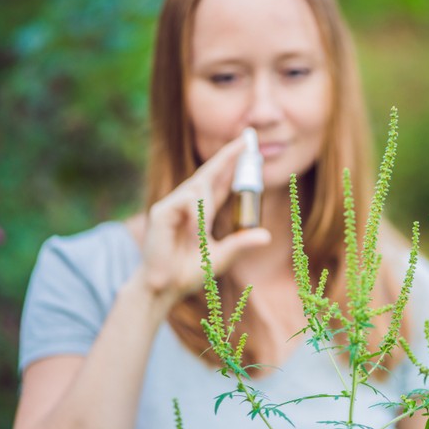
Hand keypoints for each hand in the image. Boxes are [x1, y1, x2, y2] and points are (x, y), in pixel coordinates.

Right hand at [139, 137, 270, 302]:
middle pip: (210, 172)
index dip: (233, 163)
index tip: (248, 146)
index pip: (220, 181)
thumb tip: (267, 236)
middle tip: (248, 139)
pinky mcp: (161, 212)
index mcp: (203, 211)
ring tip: (202, 233)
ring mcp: (172, 206)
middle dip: (228, 155)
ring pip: (199, 188)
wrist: (165, 288)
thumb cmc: (189, 272)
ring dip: (208, 207)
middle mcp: (188, 204)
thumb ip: (240, 244)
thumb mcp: (221, 257)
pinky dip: (196, 217)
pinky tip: (194, 233)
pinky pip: (186, 203)